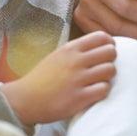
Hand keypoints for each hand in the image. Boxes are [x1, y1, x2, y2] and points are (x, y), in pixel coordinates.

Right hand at [0, 31, 116, 124]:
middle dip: (111, 60)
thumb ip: (78, 50)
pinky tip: (94, 93)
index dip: (110, 44)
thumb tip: (103, 46)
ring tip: (99, 81)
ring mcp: (77, 79)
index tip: (106, 52)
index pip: (102, 36)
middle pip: (111, 52)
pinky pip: (104, 89)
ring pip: (111, 70)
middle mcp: (75, 61)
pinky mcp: (78, 98)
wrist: (25, 99)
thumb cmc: (43, 78)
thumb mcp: (59, 55)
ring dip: (108, 77)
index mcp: (71, 48)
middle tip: (103, 68)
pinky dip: (102, 91)